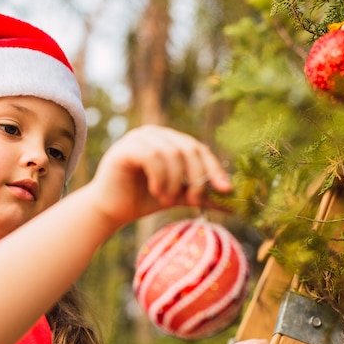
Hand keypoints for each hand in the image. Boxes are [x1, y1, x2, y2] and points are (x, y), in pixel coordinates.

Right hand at [88, 125, 231, 224]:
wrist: (110, 210)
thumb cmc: (142, 200)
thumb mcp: (178, 196)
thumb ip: (201, 195)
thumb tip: (233, 204)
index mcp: (169, 140)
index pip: (199, 148)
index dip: (214, 169)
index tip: (225, 190)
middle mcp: (155, 134)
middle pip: (189, 148)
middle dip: (197, 176)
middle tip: (194, 200)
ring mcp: (138, 138)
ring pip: (171, 153)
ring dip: (174, 181)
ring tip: (166, 199)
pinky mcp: (125, 148)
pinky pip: (152, 156)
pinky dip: (159, 176)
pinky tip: (155, 191)